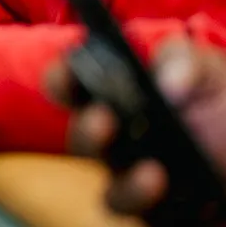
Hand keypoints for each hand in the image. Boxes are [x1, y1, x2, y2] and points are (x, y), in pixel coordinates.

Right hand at [45, 36, 225, 220]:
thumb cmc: (223, 107)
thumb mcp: (210, 72)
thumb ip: (185, 61)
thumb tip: (166, 83)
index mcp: (118, 98)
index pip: (71, 87)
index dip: (62, 79)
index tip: (69, 74)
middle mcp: (120, 141)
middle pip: (83, 140)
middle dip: (88, 131)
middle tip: (105, 120)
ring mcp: (138, 180)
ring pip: (112, 193)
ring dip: (127, 186)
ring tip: (155, 174)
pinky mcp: (164, 214)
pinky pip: (149, 221)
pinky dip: (160, 212)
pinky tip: (184, 199)